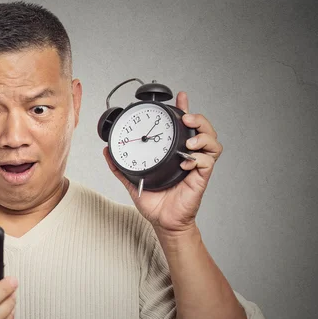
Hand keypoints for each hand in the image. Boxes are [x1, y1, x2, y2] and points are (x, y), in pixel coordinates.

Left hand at [103, 91, 222, 238]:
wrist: (162, 222)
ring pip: (212, 142)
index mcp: (174, 152)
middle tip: (186, 116)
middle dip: (198, 118)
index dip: (185, 109)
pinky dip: (198, 158)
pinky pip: (207, 162)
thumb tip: (106, 151)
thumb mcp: (132, 180)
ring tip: (189, 139)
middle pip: (203, 129)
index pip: (183, 126)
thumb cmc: (153, 202)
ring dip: (203, 135)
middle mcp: (188, 155)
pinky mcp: (200, 178)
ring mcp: (196, 166)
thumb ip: (119, 166)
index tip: (181, 96)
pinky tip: (186, 161)